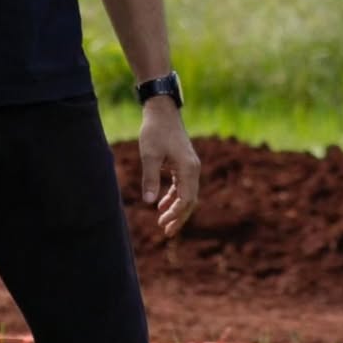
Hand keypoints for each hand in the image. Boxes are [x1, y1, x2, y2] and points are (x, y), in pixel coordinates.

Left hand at [138, 99, 199, 236]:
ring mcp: (190, 166)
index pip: (187, 199)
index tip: (164, 223)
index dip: (177, 214)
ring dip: (176, 209)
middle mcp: (193, 169)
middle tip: (166, 232)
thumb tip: (150, 202)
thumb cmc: (155, 131)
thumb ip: (150, 178)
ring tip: (163, 223)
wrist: (161, 111)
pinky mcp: (183, 163)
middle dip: (179, 217)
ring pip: (187, 194)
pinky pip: (182, 185)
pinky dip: (174, 196)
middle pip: (190, 200)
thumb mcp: (149, 155)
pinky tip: (162, 204)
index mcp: (189, 169)